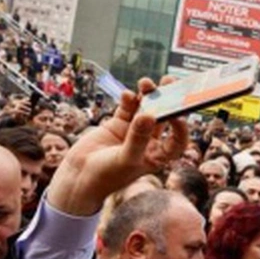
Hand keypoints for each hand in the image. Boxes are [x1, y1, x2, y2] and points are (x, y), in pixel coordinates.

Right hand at [47, 80, 188, 215]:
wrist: (79, 176)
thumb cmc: (106, 176)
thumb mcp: (125, 159)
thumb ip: (138, 138)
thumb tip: (150, 115)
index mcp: (156, 156)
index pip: (176, 141)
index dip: (181, 128)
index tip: (178, 114)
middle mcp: (149, 142)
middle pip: (164, 118)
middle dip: (167, 101)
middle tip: (170, 82)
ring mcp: (133, 131)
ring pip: (145, 109)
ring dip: (147, 95)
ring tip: (146, 82)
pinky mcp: (118, 124)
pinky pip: (127, 108)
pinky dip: (128, 100)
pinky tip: (128, 94)